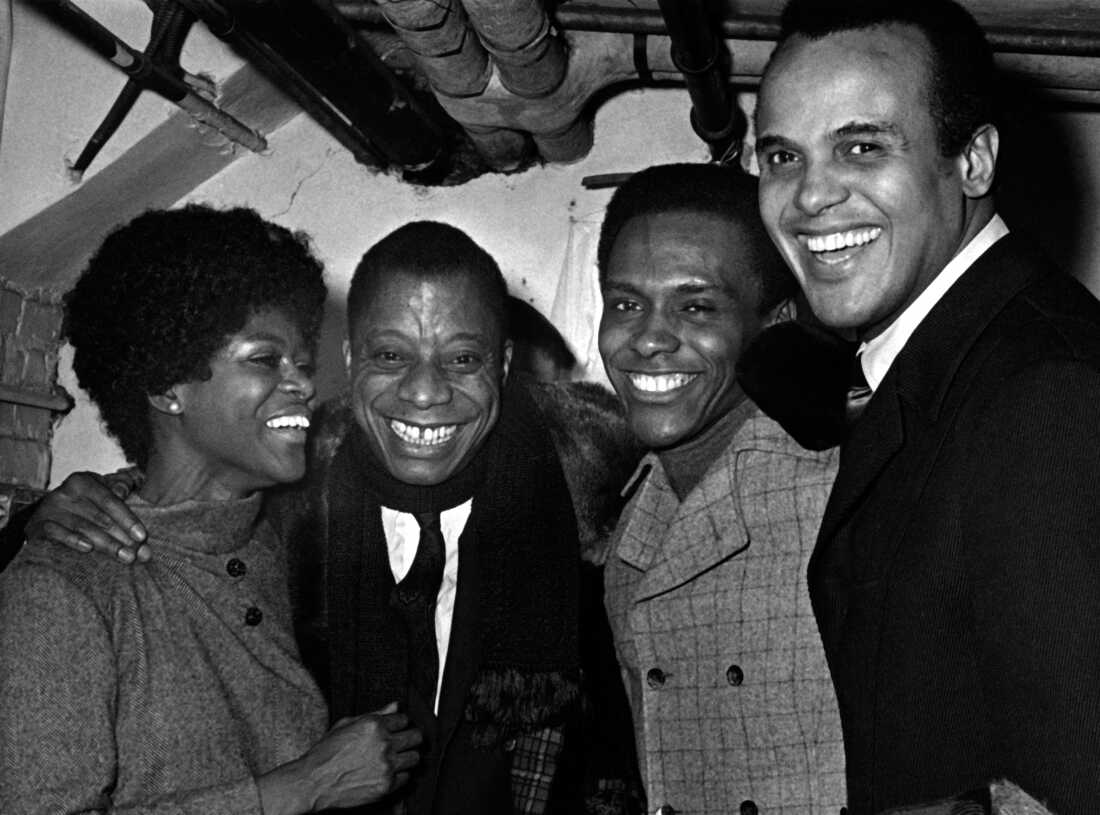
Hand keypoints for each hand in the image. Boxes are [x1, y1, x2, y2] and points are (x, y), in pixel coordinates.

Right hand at [25, 471, 147, 562]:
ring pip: (83, 527)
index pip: (110, 500)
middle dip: (122, 537)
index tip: (142, 536)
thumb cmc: (86, 505)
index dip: (128, 519)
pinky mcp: (38, 525)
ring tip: (124, 557)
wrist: (49, 518)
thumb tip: (124, 491)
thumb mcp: (103, 492)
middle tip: (138, 554)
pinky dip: (72, 540)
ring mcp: (50, 509)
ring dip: (106, 544)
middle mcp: (65, 492)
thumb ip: (121, 487)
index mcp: (84, 481)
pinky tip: (88, 548)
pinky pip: (56, 533)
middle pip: (99, 517)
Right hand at [257, 703, 422, 813]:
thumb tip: (395, 705)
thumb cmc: (326, 752)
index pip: (404, 719)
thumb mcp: (347, 724)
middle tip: (401, 743)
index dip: (399, 724)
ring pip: (415, 758)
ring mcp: (386, 766)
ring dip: (406, 757)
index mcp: (374, 725)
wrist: (313, 781)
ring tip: (394, 759)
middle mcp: (383, 744)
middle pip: (416, 737)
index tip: (396, 729)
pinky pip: (406, 777)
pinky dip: (399, 775)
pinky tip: (386, 773)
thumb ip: (375, 714)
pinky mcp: (386, 785)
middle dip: (409, 738)